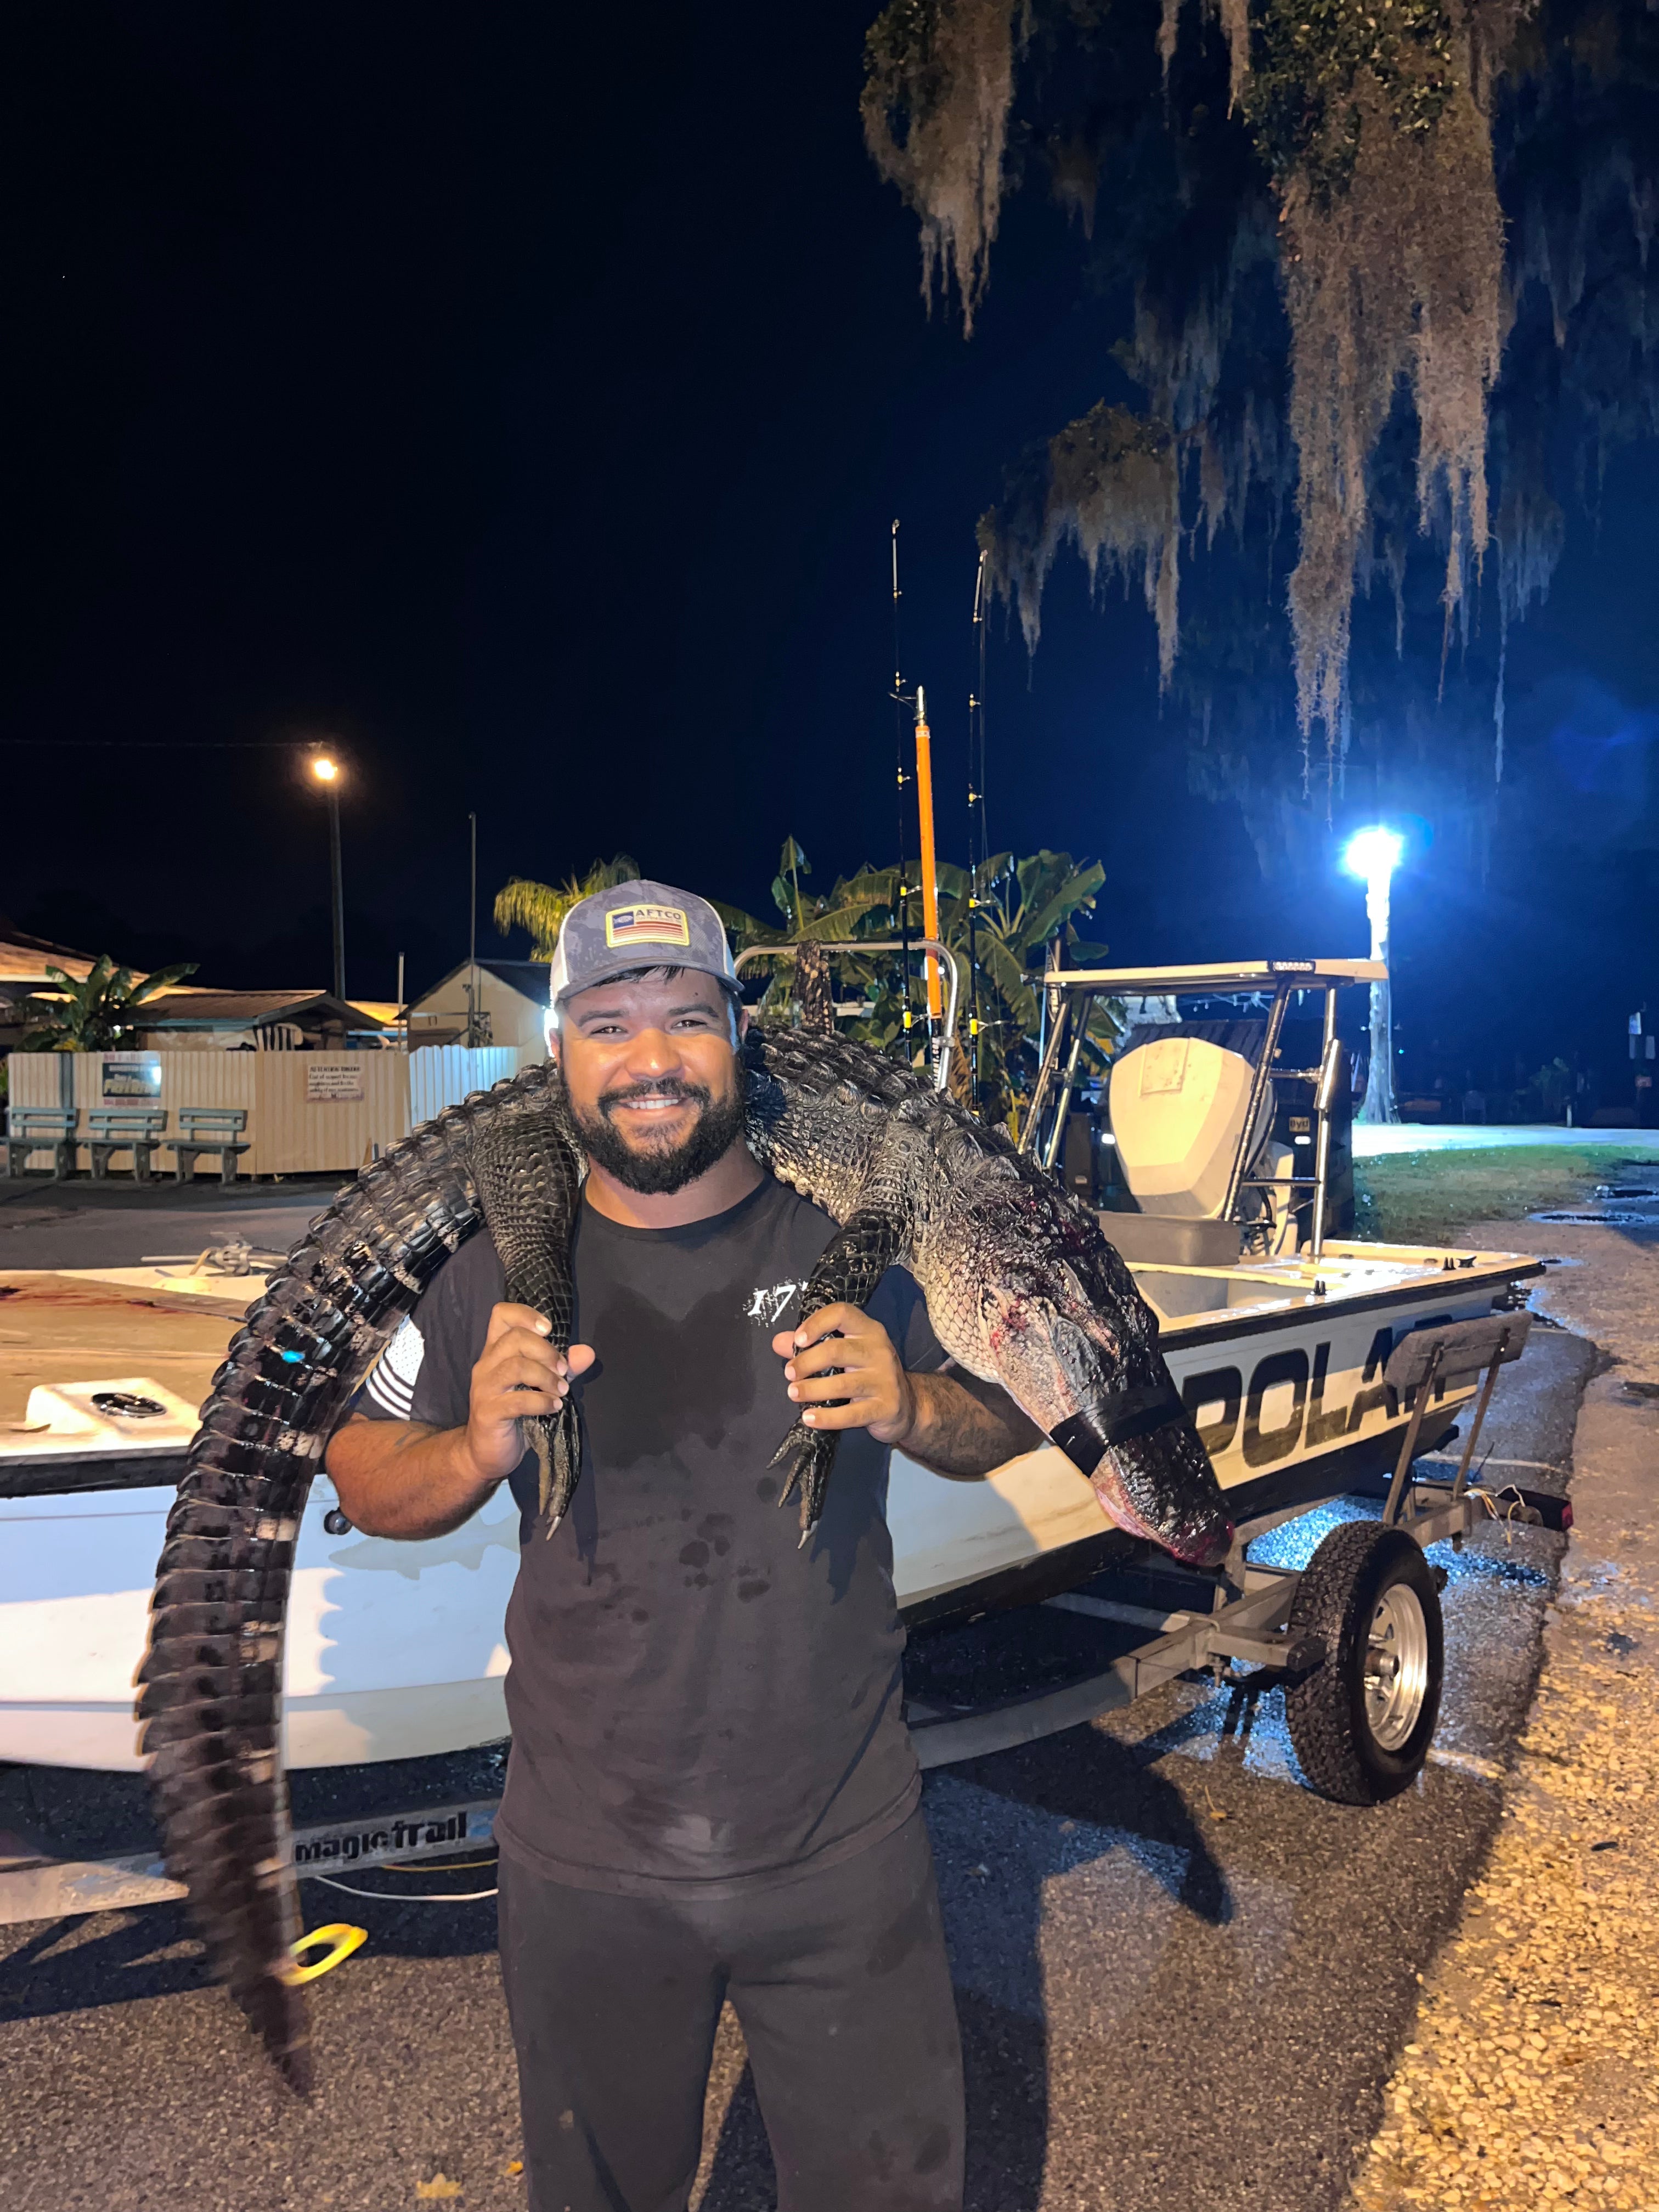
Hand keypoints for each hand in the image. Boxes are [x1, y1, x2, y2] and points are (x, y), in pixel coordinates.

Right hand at [463, 1302, 594, 1483]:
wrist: (485, 1453)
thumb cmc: (513, 1416)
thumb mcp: (539, 1387)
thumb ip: (561, 1368)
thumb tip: (587, 1353)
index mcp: (495, 1352)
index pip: (501, 1315)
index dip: (526, 1314)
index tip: (549, 1329)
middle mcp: (486, 1365)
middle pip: (514, 1338)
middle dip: (546, 1351)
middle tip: (563, 1371)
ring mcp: (484, 1389)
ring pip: (516, 1366)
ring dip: (546, 1377)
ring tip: (562, 1390)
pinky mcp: (488, 1413)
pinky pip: (517, 1401)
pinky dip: (541, 1401)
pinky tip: (554, 1406)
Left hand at [771, 1302, 916, 1447]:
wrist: (908, 1406)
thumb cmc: (868, 1373)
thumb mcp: (845, 1354)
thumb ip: (811, 1345)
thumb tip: (779, 1342)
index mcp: (868, 1330)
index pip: (842, 1314)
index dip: (816, 1323)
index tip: (798, 1339)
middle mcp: (879, 1350)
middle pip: (836, 1350)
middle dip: (807, 1362)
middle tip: (789, 1373)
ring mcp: (885, 1380)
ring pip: (843, 1384)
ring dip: (812, 1389)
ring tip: (793, 1393)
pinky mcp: (885, 1407)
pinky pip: (852, 1414)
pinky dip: (827, 1417)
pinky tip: (809, 1418)